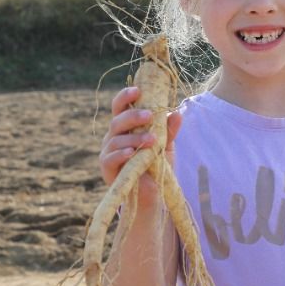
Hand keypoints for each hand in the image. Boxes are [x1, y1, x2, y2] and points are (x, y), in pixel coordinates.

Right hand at [99, 86, 181, 207]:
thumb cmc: (156, 166)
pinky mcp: (107, 169)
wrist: (152, 195)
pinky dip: (121, 154)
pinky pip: (110, 158)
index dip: (125, 96)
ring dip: (134, 137)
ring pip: (115, 139)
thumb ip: (169, 130)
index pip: (120, 107)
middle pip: (117, 120)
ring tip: (151, 140)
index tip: (138, 90)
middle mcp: (113, 137)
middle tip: (150, 115)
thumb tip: (177, 113)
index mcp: (125, 128)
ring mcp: (108, 153)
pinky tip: (132, 153)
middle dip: (133, 116)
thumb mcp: (166, 146)